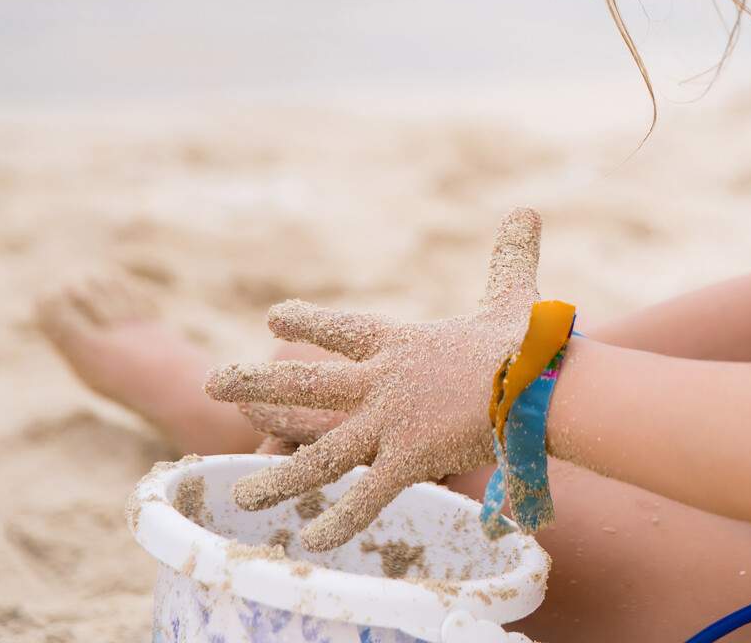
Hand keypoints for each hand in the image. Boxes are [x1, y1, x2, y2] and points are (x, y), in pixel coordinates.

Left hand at [205, 208, 543, 550]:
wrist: (537, 381)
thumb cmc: (527, 339)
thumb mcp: (512, 293)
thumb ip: (511, 256)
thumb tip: (527, 209)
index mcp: (402, 344)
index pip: (345, 330)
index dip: (308, 323)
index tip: (272, 317)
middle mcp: (382, 383)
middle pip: (307, 384)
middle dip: (256, 383)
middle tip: (213, 380)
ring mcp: (388, 424)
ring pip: (321, 455)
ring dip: (279, 479)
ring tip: (240, 497)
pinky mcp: (406, 460)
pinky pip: (366, 498)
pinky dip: (340, 522)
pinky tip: (311, 542)